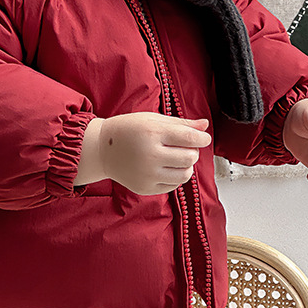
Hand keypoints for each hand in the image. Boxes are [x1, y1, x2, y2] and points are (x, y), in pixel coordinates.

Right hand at [76, 113, 211, 194]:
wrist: (102, 149)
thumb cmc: (129, 130)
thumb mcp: (153, 120)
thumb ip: (181, 123)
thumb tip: (205, 125)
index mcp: (152, 133)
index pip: (189, 138)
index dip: (202, 138)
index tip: (204, 138)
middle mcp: (150, 155)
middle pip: (190, 158)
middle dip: (193, 151)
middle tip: (184, 147)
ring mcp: (147, 174)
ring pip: (185, 175)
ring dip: (186, 166)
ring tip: (176, 158)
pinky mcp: (145, 188)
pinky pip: (173, 185)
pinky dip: (175, 176)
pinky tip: (165, 167)